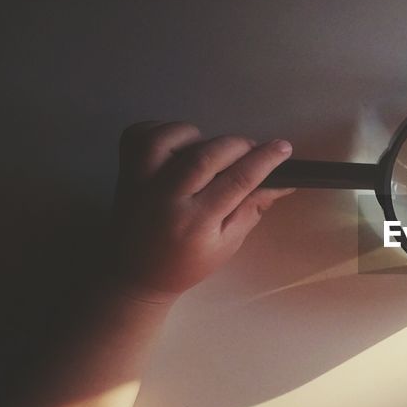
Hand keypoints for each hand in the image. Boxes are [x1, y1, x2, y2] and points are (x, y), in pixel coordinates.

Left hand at [109, 121, 295, 302]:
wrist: (134, 274)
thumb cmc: (186, 264)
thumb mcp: (227, 244)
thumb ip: (252, 208)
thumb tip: (282, 182)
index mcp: (195, 222)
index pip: (237, 180)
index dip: (264, 160)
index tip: (282, 148)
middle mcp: (165, 197)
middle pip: (206, 155)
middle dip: (238, 145)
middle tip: (250, 150)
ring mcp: (139, 180)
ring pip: (171, 137)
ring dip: (199, 136)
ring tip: (209, 152)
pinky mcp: (124, 169)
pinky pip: (142, 133)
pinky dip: (165, 131)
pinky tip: (179, 148)